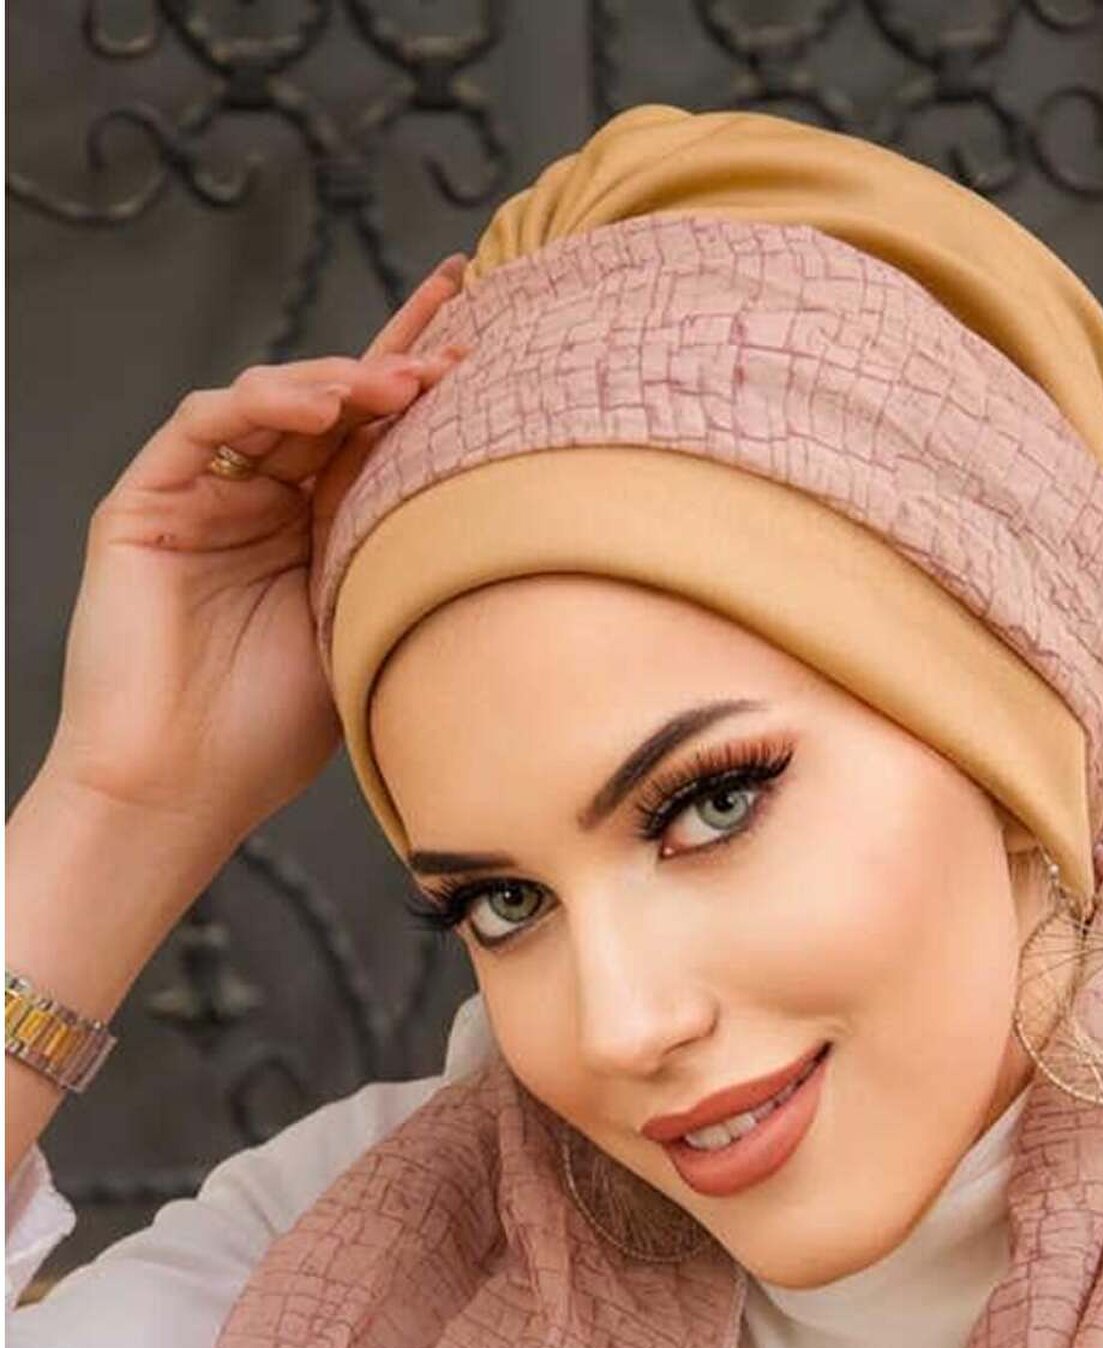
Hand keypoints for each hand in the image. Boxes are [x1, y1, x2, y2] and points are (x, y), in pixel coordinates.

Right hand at [43, 255, 471, 859]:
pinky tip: (319, 406)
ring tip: (398, 382)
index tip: (482, 331)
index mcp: (312, 532)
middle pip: (329, 404)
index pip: (371, 437)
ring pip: (271, 403)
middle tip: (458, 338)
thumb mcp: (357, 631)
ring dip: (337, 383)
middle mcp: (258, 504)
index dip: (419, 379)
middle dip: (393, 361)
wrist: (177, 789)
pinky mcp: (147, 502)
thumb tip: (483, 500)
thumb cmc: (265, 737)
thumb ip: (393, 557)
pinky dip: (263, 404)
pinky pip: (206, 425)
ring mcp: (201, 498)